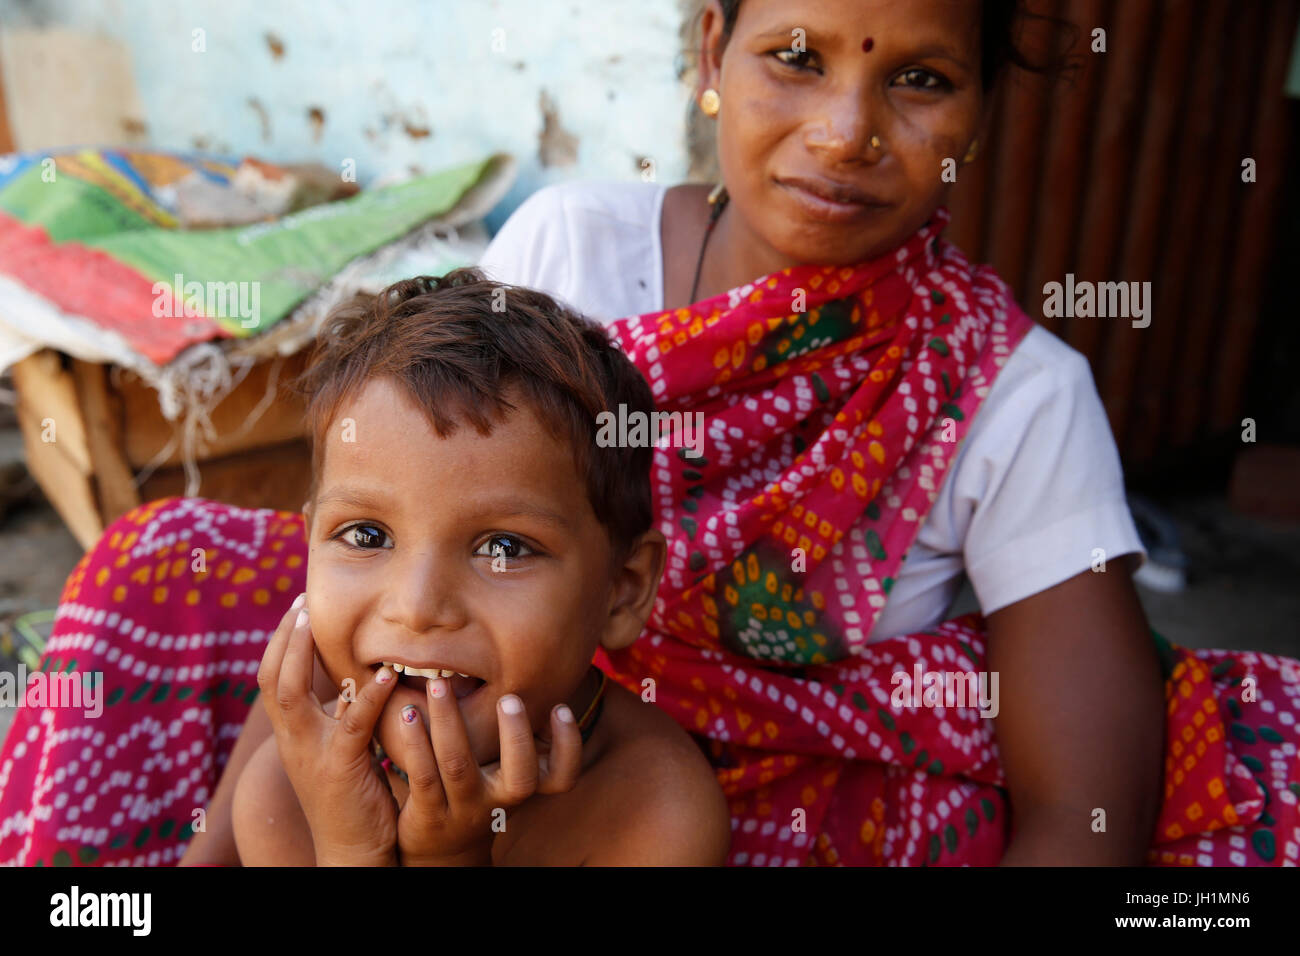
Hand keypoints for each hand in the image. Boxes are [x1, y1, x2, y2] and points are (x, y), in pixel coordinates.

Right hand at [257, 596, 400, 865]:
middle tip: (298, 602)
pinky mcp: (341, 768)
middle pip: (270, 679)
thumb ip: (340, 718)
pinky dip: (367, 695)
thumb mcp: (341, 751)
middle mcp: (293, 741)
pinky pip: (351, 724)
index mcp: (293, 735)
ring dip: (300, 653)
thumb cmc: (353, 800)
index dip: (281, 643)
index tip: (296, 609)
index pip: (273, 680)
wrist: (352, 853)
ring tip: (314, 620)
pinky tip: (386, 673)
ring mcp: (312, 754)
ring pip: (289, 694)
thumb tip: (350, 681)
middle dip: (282, 637)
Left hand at [386, 676, 583, 865]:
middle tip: (509, 698)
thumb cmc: (480, 790)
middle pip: (520, 778)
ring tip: (440, 686)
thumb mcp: (506, 772)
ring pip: (458, 765)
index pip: (562, 776)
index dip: (568, 745)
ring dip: (449, 721)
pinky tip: (408, 713)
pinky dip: (416, 742)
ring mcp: (465, 809)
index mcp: (524, 787)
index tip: (561, 707)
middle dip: (516, 736)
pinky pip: (423, 775)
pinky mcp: (430, 814)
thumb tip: (530, 673)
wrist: (443, 848)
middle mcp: (499, 801)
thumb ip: (518, 735)